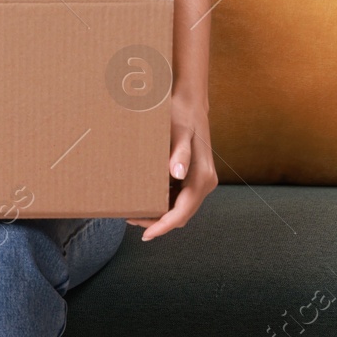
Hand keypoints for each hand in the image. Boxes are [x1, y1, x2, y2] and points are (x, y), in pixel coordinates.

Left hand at [127, 88, 216, 240]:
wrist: (189, 101)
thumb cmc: (181, 114)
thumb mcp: (179, 131)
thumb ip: (180, 152)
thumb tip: (178, 174)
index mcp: (202, 177)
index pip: (183, 212)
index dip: (164, 226)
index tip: (146, 234)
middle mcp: (205, 182)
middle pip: (181, 214)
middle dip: (158, 222)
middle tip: (131, 219)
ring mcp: (200, 180)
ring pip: (180, 208)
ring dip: (159, 213)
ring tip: (134, 210)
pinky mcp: (193, 176)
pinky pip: (178, 197)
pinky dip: (163, 201)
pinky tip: (145, 196)